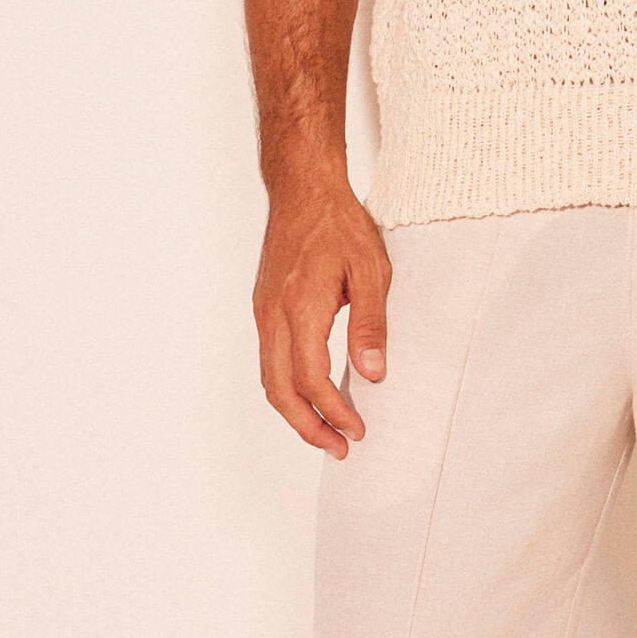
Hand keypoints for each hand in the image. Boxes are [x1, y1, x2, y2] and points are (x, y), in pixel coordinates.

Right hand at [253, 172, 391, 456]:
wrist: (302, 189)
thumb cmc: (338, 223)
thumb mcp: (370, 271)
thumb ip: (370, 325)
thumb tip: (373, 373)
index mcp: (300, 308)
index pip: (312, 379)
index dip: (334, 412)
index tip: (358, 430)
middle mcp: (273, 316)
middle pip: (280, 391)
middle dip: (308, 427)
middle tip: (339, 448)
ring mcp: (263, 313)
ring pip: (270, 379)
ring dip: (295, 412)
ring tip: (326, 430)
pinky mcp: (263, 308)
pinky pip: (270, 360)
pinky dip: (287, 387)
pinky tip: (312, 393)